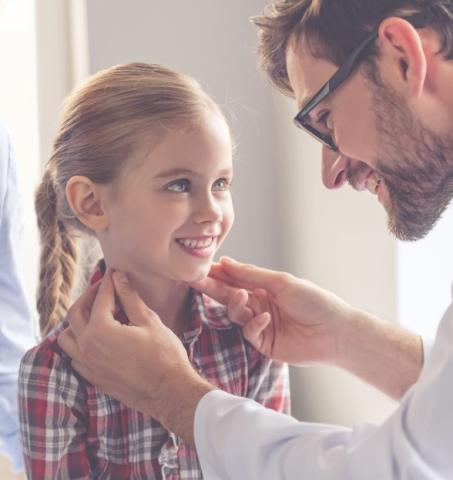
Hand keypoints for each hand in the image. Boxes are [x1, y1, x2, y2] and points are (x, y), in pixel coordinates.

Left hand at [58, 270, 213, 442]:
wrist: (170, 392)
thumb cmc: (164, 355)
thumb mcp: (149, 321)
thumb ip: (129, 298)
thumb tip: (118, 277)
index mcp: (100, 331)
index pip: (100, 298)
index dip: (108, 283)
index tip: (114, 273)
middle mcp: (87, 348)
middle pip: (76, 314)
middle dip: (90, 296)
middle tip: (105, 288)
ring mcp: (87, 366)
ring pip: (67, 337)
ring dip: (78, 321)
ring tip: (97, 313)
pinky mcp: (93, 378)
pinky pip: (74, 357)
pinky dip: (79, 343)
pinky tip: (97, 339)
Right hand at [192, 257, 422, 398]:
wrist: (335, 332)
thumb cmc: (314, 301)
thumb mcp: (281, 282)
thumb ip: (251, 275)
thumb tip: (226, 262)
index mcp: (264, 287)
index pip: (235, 279)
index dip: (219, 274)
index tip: (202, 268)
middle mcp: (260, 304)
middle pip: (230, 295)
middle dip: (213, 287)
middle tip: (195, 280)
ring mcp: (261, 324)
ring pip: (236, 313)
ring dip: (236, 305)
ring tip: (243, 298)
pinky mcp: (264, 342)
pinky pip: (250, 331)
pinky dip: (254, 324)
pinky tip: (266, 319)